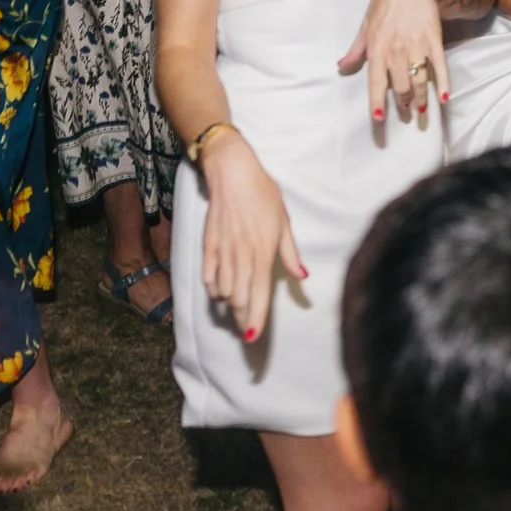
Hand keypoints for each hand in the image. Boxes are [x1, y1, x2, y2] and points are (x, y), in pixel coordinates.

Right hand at [199, 133, 304, 340]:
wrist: (232, 174)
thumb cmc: (262, 195)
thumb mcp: (283, 222)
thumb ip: (290, 253)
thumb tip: (302, 276)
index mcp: (263, 251)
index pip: (260, 293)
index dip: (257, 317)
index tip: (254, 336)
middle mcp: (242, 255)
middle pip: (240, 298)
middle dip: (243, 318)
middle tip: (247, 329)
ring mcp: (222, 252)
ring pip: (223, 292)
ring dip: (230, 306)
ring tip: (237, 311)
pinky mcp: (207, 246)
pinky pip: (208, 278)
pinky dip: (214, 290)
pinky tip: (221, 292)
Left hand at [339, 0, 448, 120]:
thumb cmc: (384, 4)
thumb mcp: (365, 26)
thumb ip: (355, 50)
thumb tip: (341, 66)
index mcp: (376, 48)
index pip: (376, 82)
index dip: (377, 102)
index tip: (379, 119)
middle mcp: (395, 49)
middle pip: (400, 86)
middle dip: (403, 104)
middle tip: (405, 112)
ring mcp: (416, 45)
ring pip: (418, 80)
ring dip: (420, 98)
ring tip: (421, 109)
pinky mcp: (434, 39)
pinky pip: (439, 65)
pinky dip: (443, 82)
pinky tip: (444, 97)